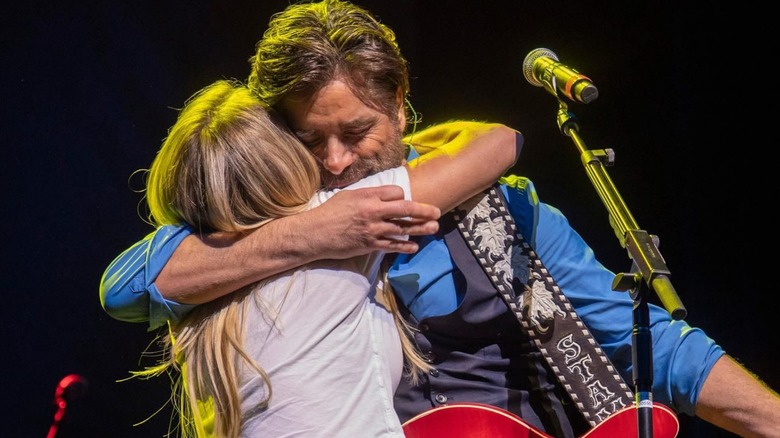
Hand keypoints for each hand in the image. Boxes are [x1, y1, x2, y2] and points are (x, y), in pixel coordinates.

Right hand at [303, 185, 440, 258]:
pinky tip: (414, 246)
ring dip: (420, 228)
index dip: (402, 196)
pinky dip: (404, 246)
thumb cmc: (329, 212)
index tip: (403, 201)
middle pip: (405, 208)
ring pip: (402, 228)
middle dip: (423, 210)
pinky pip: (392, 245)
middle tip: (437, 212)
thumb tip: (385, 194)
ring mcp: (373, 229)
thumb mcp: (349, 195)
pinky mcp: (370, 244)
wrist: (315, 233)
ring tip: (434, 227)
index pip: (396, 192)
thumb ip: (369, 194)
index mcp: (368, 196)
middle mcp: (373, 212)